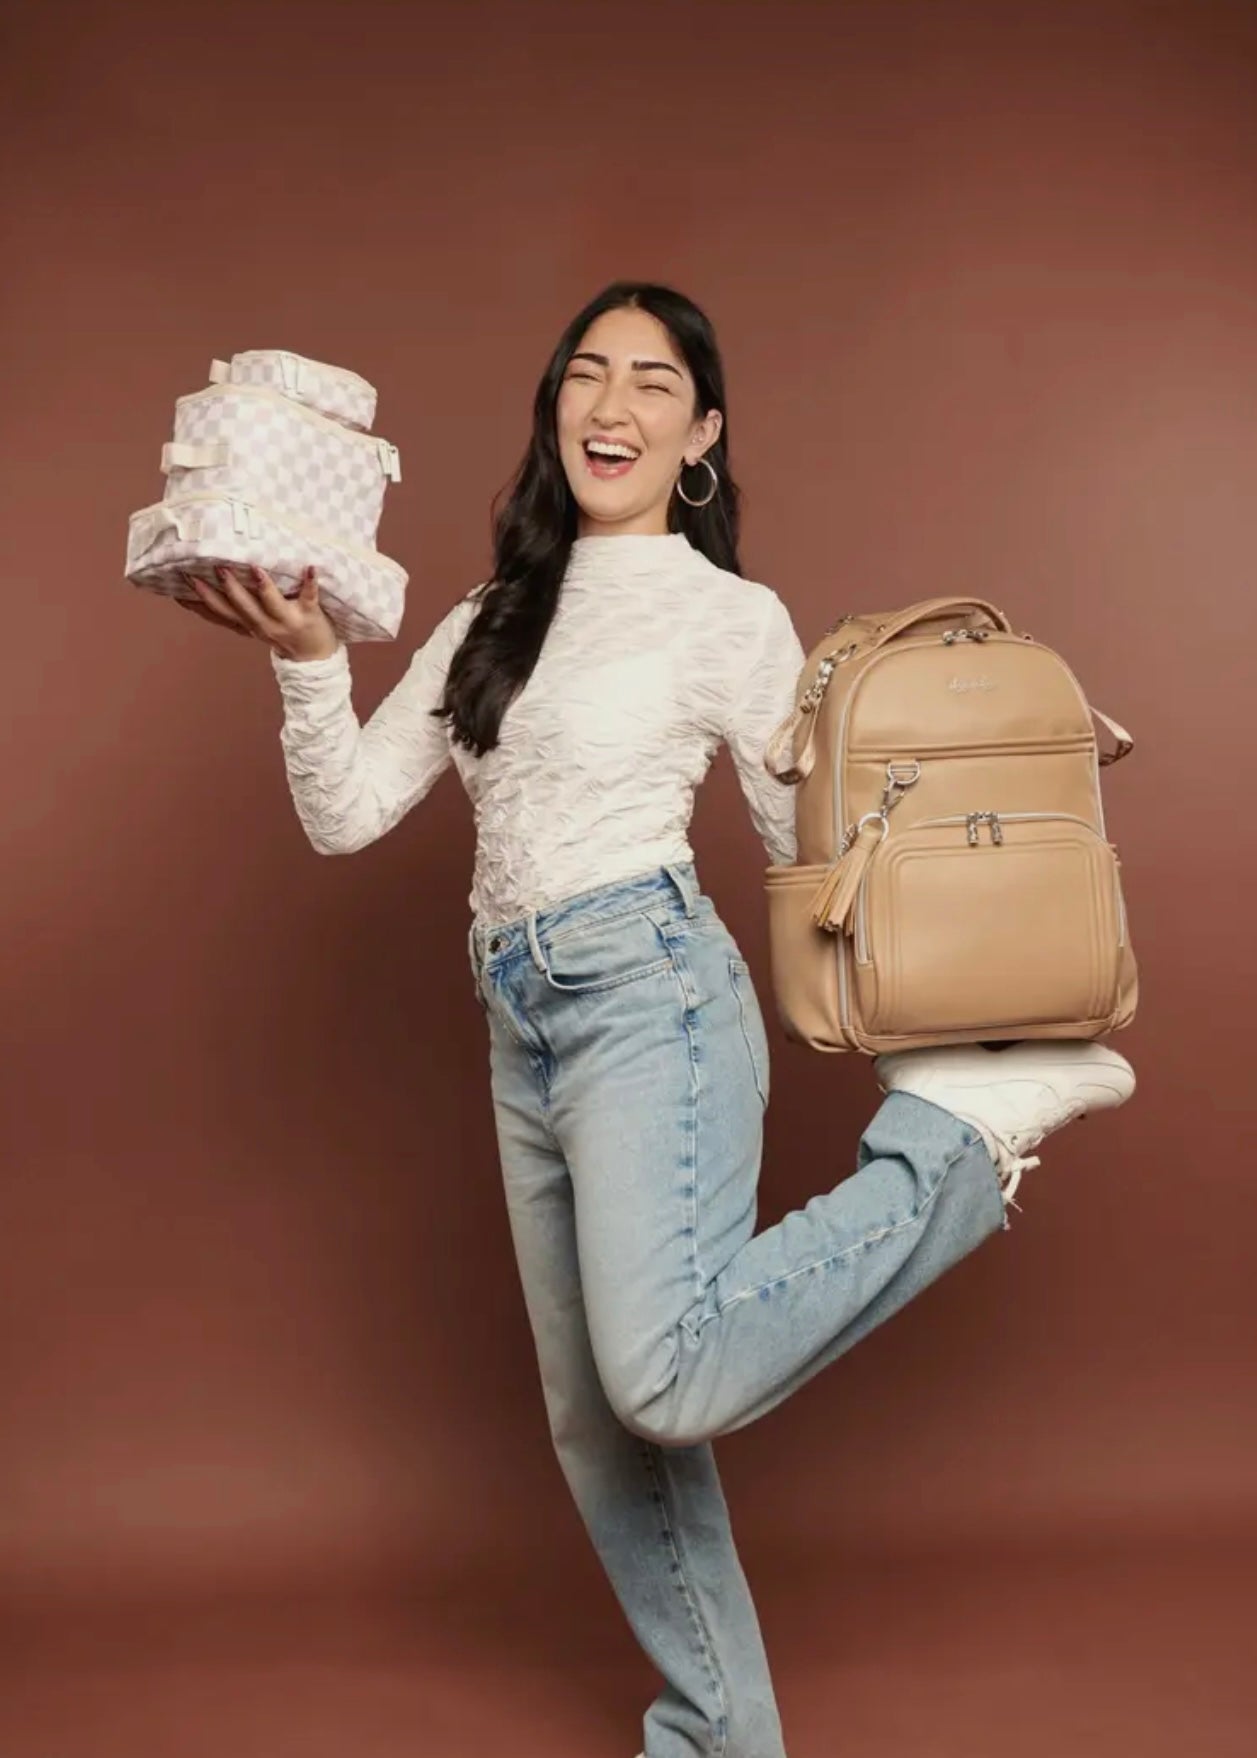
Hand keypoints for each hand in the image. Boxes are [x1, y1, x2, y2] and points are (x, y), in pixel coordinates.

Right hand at [173, 564, 340, 661]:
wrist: (314, 659)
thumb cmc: (281, 634)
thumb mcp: (250, 626)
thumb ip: (231, 611)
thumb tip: (201, 595)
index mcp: (247, 624)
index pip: (219, 611)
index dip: (201, 597)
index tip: (182, 577)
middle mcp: (263, 624)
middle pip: (241, 606)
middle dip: (228, 587)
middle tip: (216, 567)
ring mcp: (286, 620)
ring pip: (271, 602)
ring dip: (263, 585)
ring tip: (255, 568)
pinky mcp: (309, 615)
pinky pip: (309, 597)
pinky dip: (310, 582)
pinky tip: (310, 568)